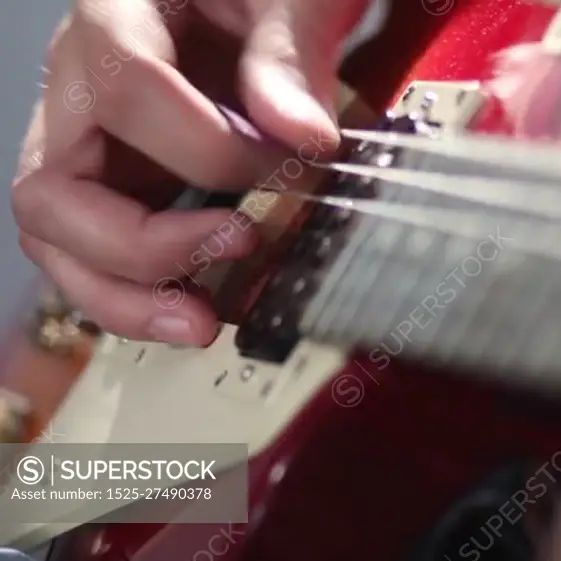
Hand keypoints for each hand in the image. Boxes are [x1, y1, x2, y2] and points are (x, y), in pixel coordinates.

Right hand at [12, 0, 369, 344]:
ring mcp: (91, 144)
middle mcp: (80, 88)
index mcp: (114, 17)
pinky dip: (142, 293)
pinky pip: (98, 253)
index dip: (209, 147)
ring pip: (59, 239)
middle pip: (52, 190)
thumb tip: (302, 136)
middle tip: (238, 249)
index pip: (126, 92)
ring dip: (126, 296)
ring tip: (201, 323)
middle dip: (140, 246)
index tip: (290, 167)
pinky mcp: (120, 183)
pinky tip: (200, 307)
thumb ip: (291, 49)